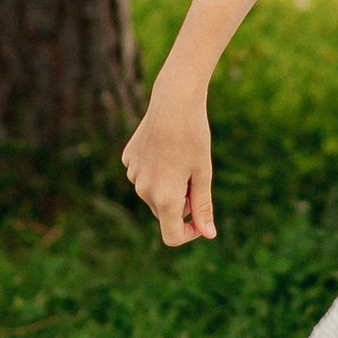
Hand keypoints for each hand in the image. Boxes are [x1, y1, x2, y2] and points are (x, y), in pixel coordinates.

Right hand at [122, 85, 214, 242]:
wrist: (174, 101)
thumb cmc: (194, 138)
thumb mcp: (203, 174)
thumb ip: (203, 207)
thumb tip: (208, 234)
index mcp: (164, 198)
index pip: (172, 236)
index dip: (190, 232)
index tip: (201, 217)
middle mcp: (144, 190)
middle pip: (165, 212)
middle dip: (181, 203)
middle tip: (195, 175)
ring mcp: (133, 174)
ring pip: (154, 193)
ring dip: (169, 186)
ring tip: (181, 158)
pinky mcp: (128, 158)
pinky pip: (144, 174)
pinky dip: (157, 170)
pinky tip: (166, 147)